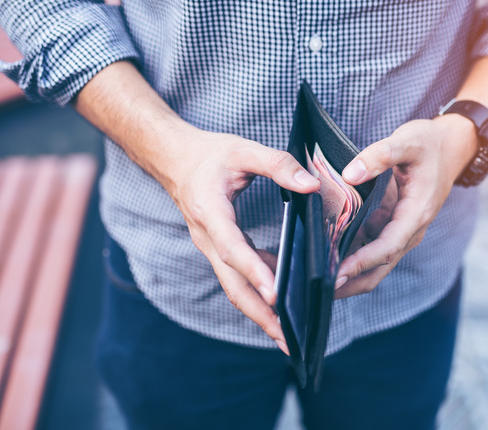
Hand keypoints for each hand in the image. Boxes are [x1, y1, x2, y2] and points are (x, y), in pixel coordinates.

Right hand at [165, 129, 319, 353]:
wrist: (175, 160)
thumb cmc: (209, 155)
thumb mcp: (243, 150)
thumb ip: (278, 165)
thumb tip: (312, 185)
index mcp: (210, 212)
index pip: (233, 248)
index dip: (254, 271)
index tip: (276, 293)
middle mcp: (208, 238)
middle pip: (232, 284)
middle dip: (259, 313)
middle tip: (287, 338)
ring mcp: (212, 247)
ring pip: (235, 286)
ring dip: (260, 311)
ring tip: (289, 334)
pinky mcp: (221, 249)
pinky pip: (239, 275)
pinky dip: (259, 290)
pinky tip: (284, 297)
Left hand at [334, 115, 477, 298]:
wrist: (451, 146)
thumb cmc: (430, 143)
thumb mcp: (407, 141)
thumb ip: (380, 155)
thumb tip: (350, 175)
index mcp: (417, 213)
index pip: (388, 246)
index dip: (362, 262)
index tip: (338, 272)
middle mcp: (411, 228)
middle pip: (382, 266)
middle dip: (353, 281)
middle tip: (320, 290)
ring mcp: (403, 230)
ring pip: (377, 262)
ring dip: (351, 273)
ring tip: (318, 279)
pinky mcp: (395, 226)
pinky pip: (373, 247)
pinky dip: (353, 255)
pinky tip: (328, 256)